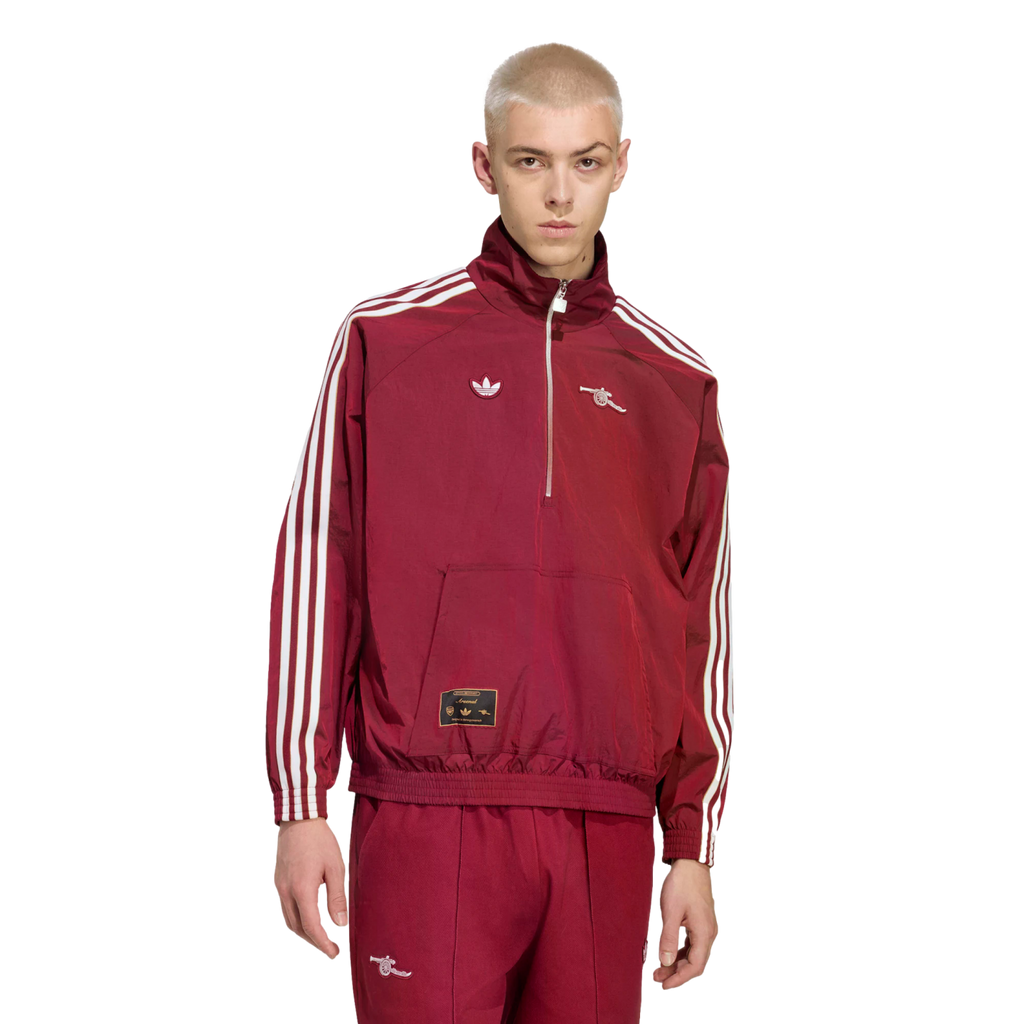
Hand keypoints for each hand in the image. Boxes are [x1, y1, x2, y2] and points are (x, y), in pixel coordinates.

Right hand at [271, 817, 348, 962]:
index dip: (324, 945)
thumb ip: (338, 897)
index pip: (312, 928)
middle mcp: (286, 892)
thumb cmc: (320, 839)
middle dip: (314, 943)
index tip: (335, 955)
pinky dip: (295, 921)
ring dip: (303, 934)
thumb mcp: (336, 866)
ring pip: (288, 922)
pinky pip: (283, 910)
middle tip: (330, 950)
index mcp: (303, 890)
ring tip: (320, 938)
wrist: (298, 816)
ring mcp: (278, 887)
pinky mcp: (276, 881)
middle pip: (297, 929)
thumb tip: (340, 925)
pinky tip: (307, 919)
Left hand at [651, 857, 720, 992]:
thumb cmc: (682, 883)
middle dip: (677, 974)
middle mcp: (709, 933)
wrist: (692, 860)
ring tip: (657, 969)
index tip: (664, 986)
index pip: (695, 967)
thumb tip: (665, 963)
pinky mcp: (701, 921)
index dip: (679, 979)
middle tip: (657, 980)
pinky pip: (692, 943)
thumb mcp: (671, 910)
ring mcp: (707, 927)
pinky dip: (679, 951)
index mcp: (704, 933)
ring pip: (693, 954)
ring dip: (677, 963)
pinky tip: (665, 952)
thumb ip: (668, 938)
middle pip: (696, 964)